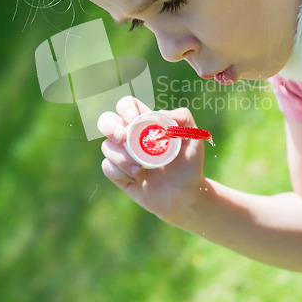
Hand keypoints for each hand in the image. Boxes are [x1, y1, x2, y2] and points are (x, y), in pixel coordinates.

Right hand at [98, 96, 204, 222]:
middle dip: (109, 126)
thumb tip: (160, 113)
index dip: (126, 108)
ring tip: (140, 169)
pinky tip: (136, 179)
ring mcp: (122, 155)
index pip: (127, 105)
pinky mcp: (118, 174)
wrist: (185, 196)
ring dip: (121, 157)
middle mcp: (130, 137)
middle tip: (122, 137)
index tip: (133, 119)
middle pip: (107, 121)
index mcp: (145, 123)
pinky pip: (107, 167)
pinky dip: (120, 172)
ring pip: (107, 146)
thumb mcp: (194, 138)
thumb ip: (183, 118)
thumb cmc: (190, 164)